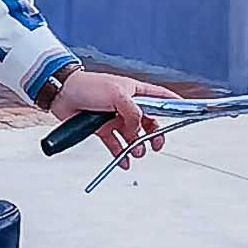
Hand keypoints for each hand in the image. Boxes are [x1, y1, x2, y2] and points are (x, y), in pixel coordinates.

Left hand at [43, 65, 169, 165]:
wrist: (62, 94)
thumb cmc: (88, 86)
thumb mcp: (117, 95)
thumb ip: (133, 112)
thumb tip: (137, 129)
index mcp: (134, 91)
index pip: (159, 96)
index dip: (173, 103)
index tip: (186, 110)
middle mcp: (126, 104)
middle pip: (148, 121)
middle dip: (154, 134)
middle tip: (157, 144)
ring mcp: (114, 117)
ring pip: (132, 135)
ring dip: (137, 145)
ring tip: (137, 152)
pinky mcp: (101, 128)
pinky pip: (116, 144)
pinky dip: (122, 154)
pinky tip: (126, 161)